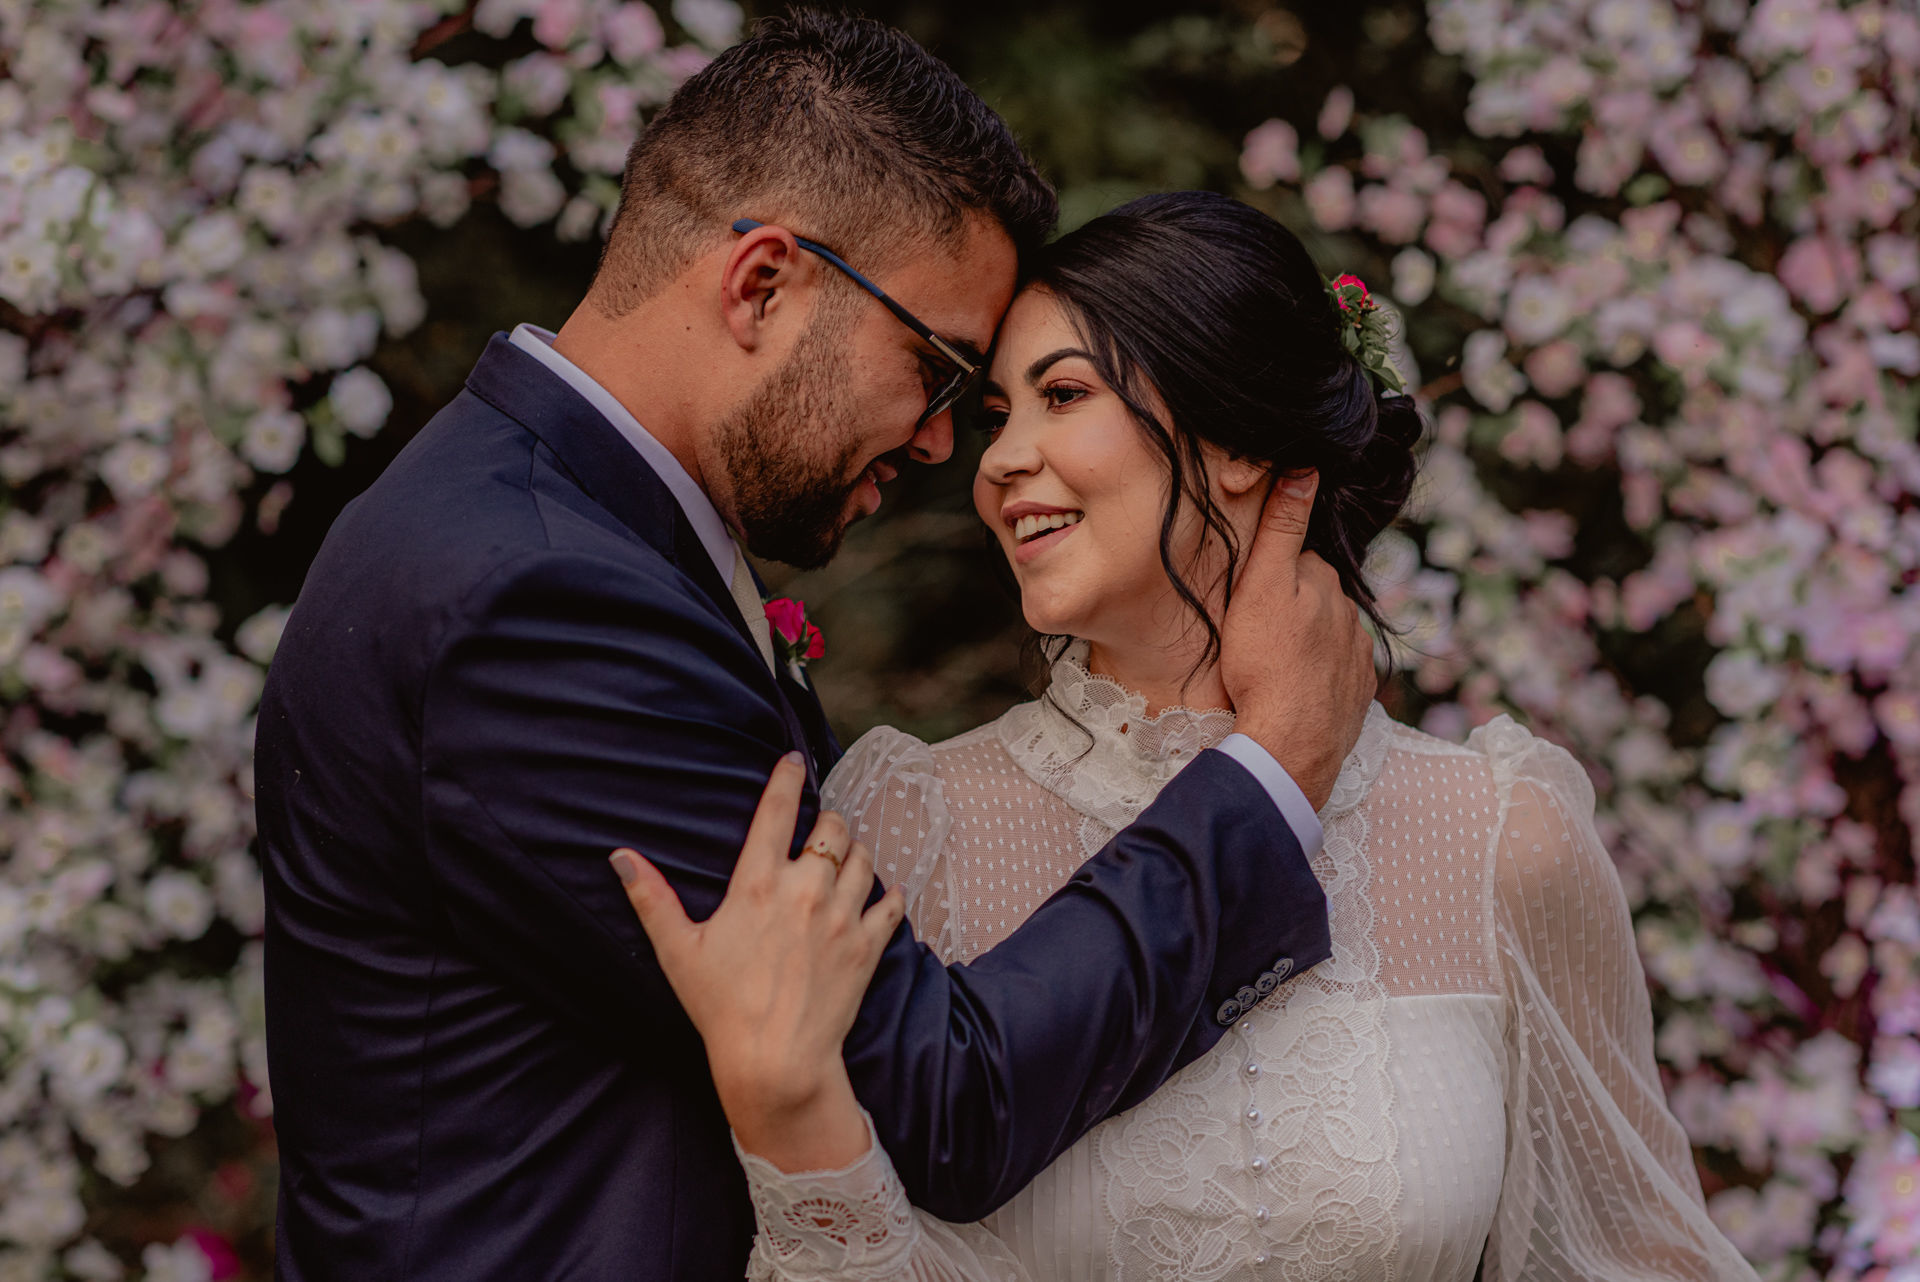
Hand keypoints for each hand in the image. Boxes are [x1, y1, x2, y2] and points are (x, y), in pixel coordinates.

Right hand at [611, 751, 904, 1170]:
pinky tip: (886, 892)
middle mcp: (805, 890)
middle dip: (828, 822)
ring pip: (865, 858)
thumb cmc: (720, 1006)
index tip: (795, 760)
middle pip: (833, 828)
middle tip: (821, 830)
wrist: (774, 1061)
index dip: (787, 777)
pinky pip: (891, 903)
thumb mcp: (678, 950)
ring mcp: (841, 917)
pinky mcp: (867, 946)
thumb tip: (619, 856)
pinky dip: (890, 894)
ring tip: (846, 859)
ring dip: (856, 853)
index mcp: (758, 883)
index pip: (777, 811)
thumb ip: (651, 898)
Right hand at [1220, 472, 1376, 809]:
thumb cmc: (1263, 663)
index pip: (1297, 561)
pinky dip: (1318, 674)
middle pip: (1314, 597)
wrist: (1289, 743)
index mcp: (1324, 584)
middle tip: (1254, 631)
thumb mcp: (1261, 587)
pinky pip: (1337, 672)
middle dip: (1292, 605)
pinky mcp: (1358, 693)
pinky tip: (1294, 688)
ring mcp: (1357, 656)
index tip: (1248, 593)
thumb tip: (1306, 467)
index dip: (1270, 573)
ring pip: (1327, 634)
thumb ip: (1282, 528)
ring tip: (1271, 664)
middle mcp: (1349, 615)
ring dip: (1305, 641)